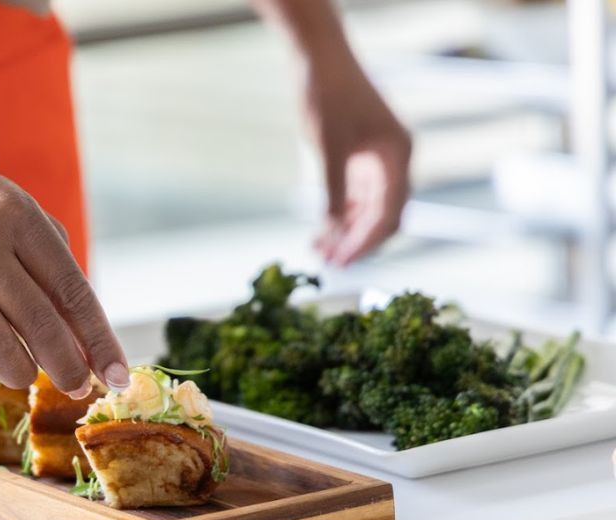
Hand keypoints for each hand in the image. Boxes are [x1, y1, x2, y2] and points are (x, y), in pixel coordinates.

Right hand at [0, 151, 128, 394]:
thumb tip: (88, 339)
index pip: (72, 291)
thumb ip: (53, 265)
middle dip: (69, 368)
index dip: (100, 341)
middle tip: (80, 388)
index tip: (119, 377)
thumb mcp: (15, 213)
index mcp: (18, 216)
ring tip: (28, 375)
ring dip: (23, 376)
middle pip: (41, 326)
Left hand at [303, 55, 410, 265]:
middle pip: (381, 217)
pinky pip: (356, 197)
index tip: (344, 262)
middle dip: (356, 242)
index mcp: (398, 156)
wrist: (319, 58)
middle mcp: (394, 160)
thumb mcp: (328, 150)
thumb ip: (333, 194)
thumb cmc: (328, 96)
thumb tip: (335, 233)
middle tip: (329, 264)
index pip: (389, 214)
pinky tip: (321, 231)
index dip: (367, 243)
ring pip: (367, 210)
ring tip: (319, 251)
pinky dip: (340, 214)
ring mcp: (378, 160)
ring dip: (345, 232)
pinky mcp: (361, 158)